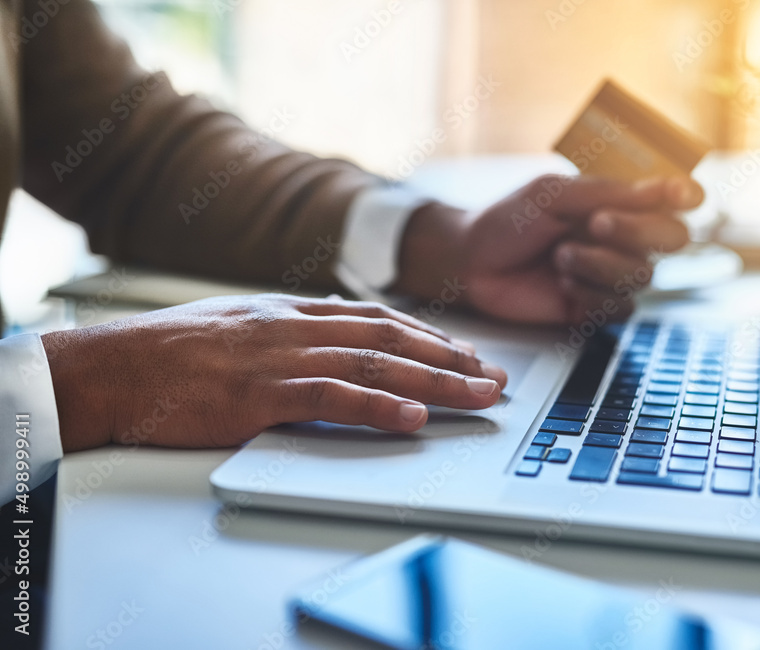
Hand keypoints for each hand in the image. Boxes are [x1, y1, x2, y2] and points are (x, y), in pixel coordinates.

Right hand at [41, 294, 507, 451]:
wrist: (110, 366)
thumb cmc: (169, 352)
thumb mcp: (239, 328)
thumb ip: (288, 332)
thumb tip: (331, 339)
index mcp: (291, 312)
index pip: (377, 319)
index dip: (428, 335)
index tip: (464, 352)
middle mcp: (295, 327)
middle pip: (390, 339)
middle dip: (450, 358)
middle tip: (494, 376)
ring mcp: (279, 358)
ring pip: (375, 364)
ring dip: (433, 382)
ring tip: (477, 396)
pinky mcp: (259, 395)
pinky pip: (331, 397)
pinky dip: (377, 406)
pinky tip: (412, 418)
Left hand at [395, 174, 702, 323]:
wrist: (471, 262)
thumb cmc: (509, 220)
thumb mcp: (554, 195)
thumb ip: (609, 192)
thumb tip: (663, 189)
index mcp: (619, 202)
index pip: (671, 199)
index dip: (686, 196)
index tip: (681, 196)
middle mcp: (624, 239)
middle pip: (671, 239)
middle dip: (637, 231)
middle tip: (597, 223)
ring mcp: (612, 274)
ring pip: (643, 275)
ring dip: (601, 265)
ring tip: (561, 257)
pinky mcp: (596, 308)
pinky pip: (621, 309)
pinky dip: (592, 297)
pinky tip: (563, 287)